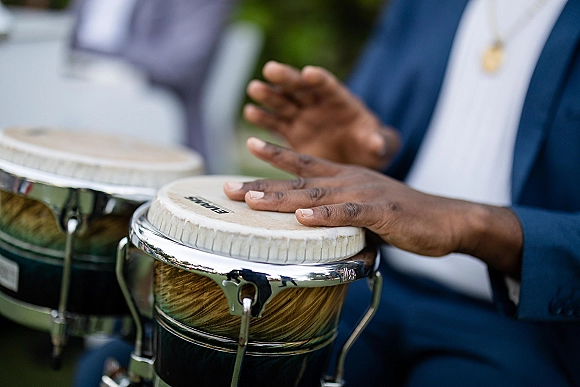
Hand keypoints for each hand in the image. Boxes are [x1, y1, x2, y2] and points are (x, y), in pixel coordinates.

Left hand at [224, 138, 522, 276]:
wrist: (446, 219)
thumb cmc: (403, 216)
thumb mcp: (365, 211)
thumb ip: (339, 217)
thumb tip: (315, 232)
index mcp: (345, 177)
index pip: (304, 162)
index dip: (275, 155)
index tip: (249, 147)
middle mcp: (349, 180)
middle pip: (299, 179)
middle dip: (262, 183)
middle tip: (229, 187)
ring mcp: (364, 194)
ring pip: (316, 194)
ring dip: (283, 197)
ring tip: (252, 198)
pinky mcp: (381, 212)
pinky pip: (349, 214)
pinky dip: (326, 216)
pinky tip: (304, 218)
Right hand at [244, 61, 400, 169]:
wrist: (355, 159)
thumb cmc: (370, 147)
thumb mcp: (379, 146)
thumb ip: (378, 142)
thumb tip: (378, 143)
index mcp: (341, 101)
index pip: (329, 86)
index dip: (319, 79)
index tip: (309, 74)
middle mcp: (318, 104)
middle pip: (301, 87)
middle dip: (287, 78)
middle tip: (271, 69)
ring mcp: (303, 116)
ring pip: (284, 102)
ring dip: (269, 95)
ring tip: (255, 88)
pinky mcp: (291, 132)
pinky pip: (275, 123)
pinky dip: (263, 117)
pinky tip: (251, 111)